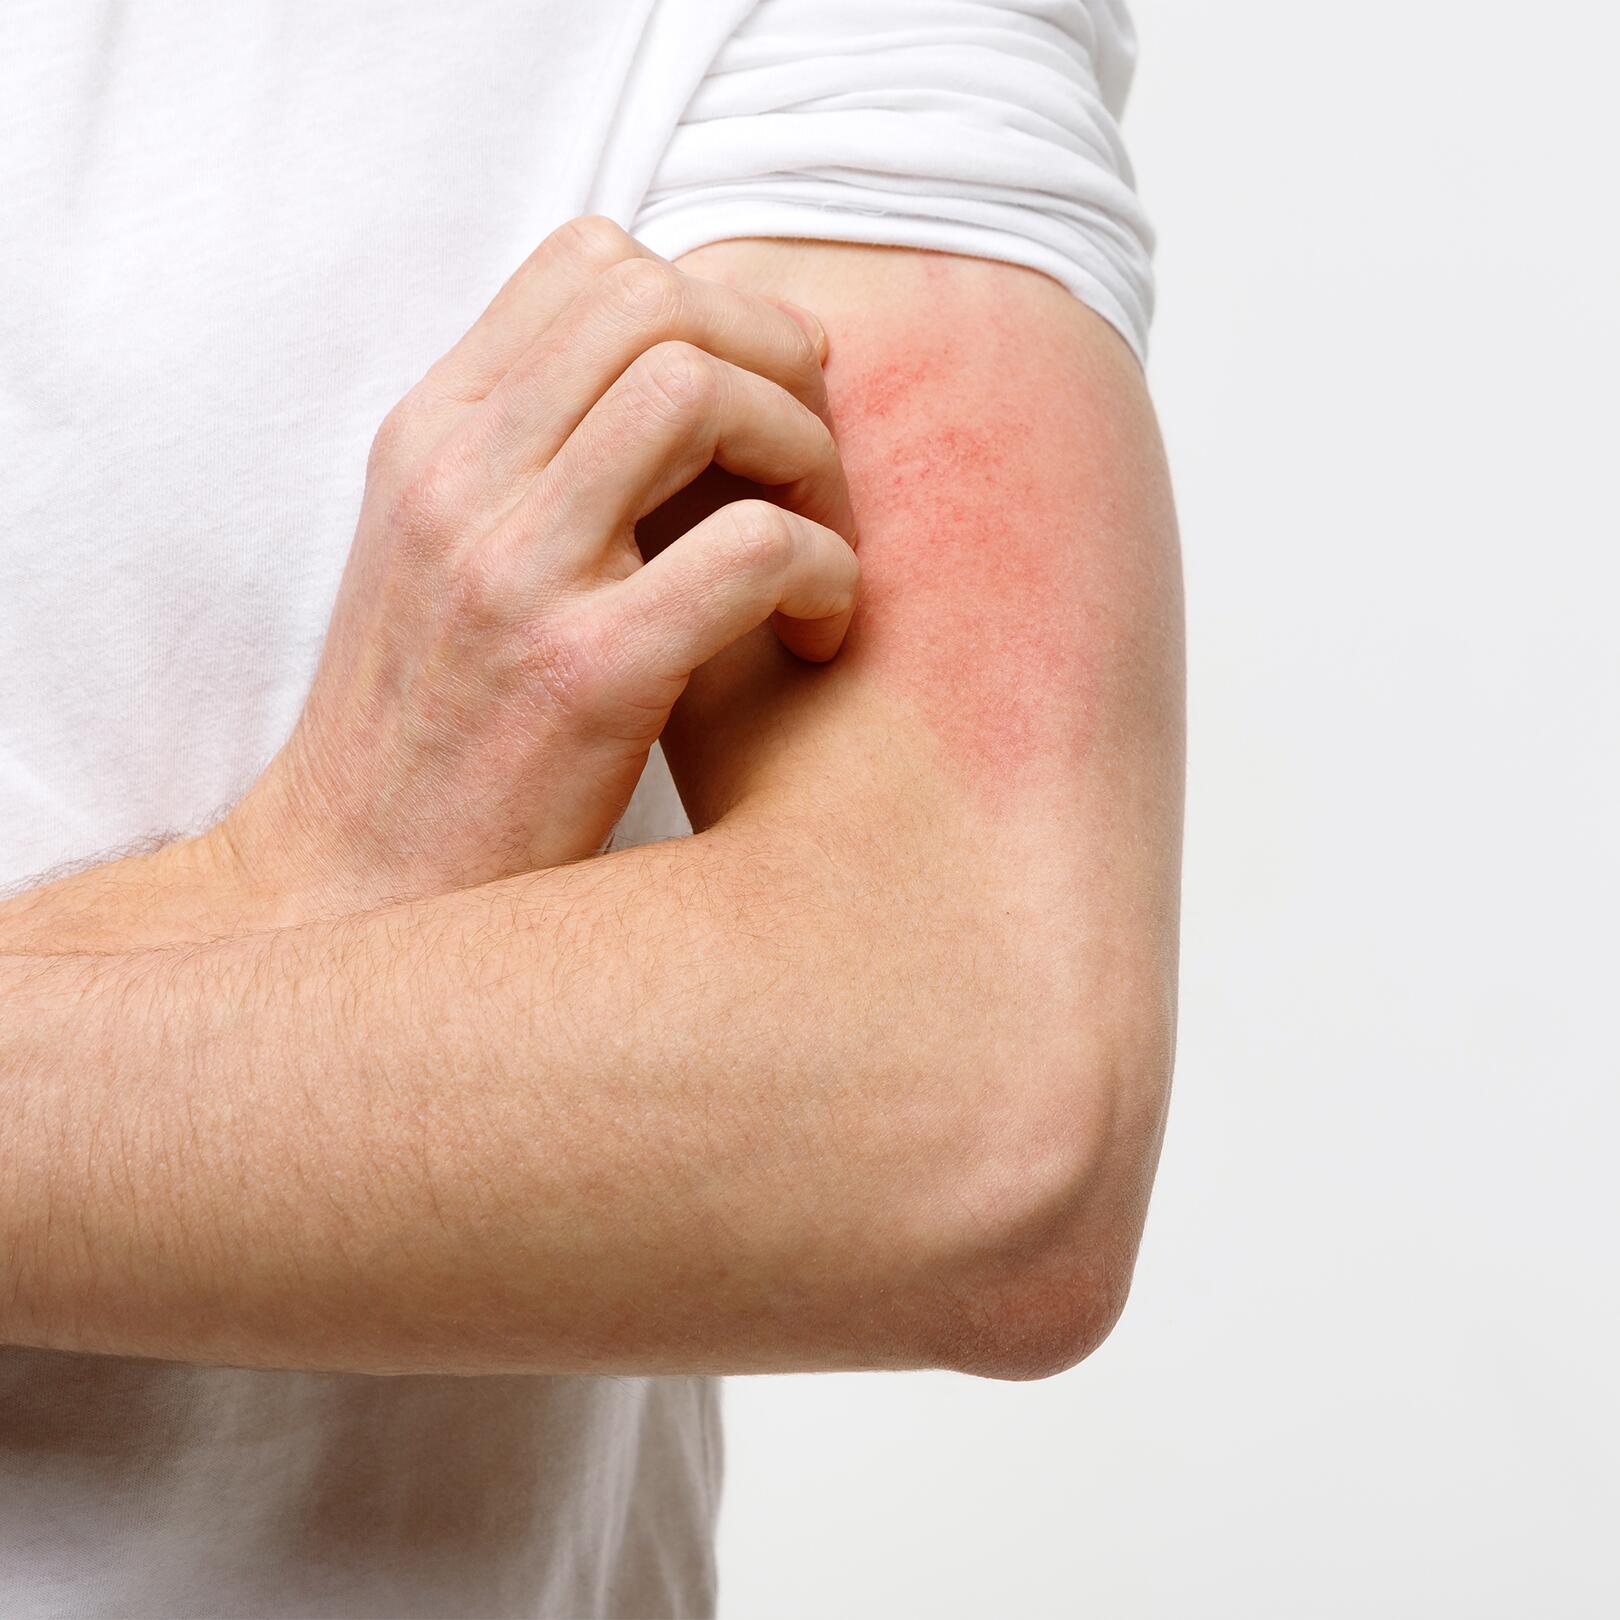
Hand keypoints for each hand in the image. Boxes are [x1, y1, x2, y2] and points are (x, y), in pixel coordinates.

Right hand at [217, 216, 858, 918]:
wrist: (361, 884)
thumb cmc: (433, 727)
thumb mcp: (445, 556)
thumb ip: (537, 455)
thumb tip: (693, 382)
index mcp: (430, 437)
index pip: (589, 262)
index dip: (711, 303)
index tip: (758, 393)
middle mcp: (458, 480)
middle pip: (657, 304)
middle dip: (777, 362)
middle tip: (811, 460)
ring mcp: (514, 572)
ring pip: (701, 394)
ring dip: (807, 457)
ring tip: (817, 547)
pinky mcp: (585, 674)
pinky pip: (751, 548)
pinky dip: (825, 574)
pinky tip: (818, 633)